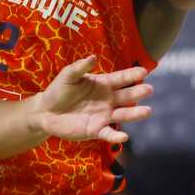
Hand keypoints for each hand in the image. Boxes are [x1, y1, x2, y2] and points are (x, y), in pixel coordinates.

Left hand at [32, 58, 151, 143]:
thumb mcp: (68, 76)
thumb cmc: (58, 91)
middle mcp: (108, 100)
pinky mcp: (96, 130)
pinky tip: (124, 136)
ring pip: (123, 114)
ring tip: (147, 111)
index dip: (132, 75)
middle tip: (148, 90)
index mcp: (103, 84)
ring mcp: (104, 115)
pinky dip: (116, 136)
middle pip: (126, 96)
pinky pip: (109, 133)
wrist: (45, 112)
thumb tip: (93, 57)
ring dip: (135, 114)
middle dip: (138, 93)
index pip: (121, 78)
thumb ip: (80, 67)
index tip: (144, 71)